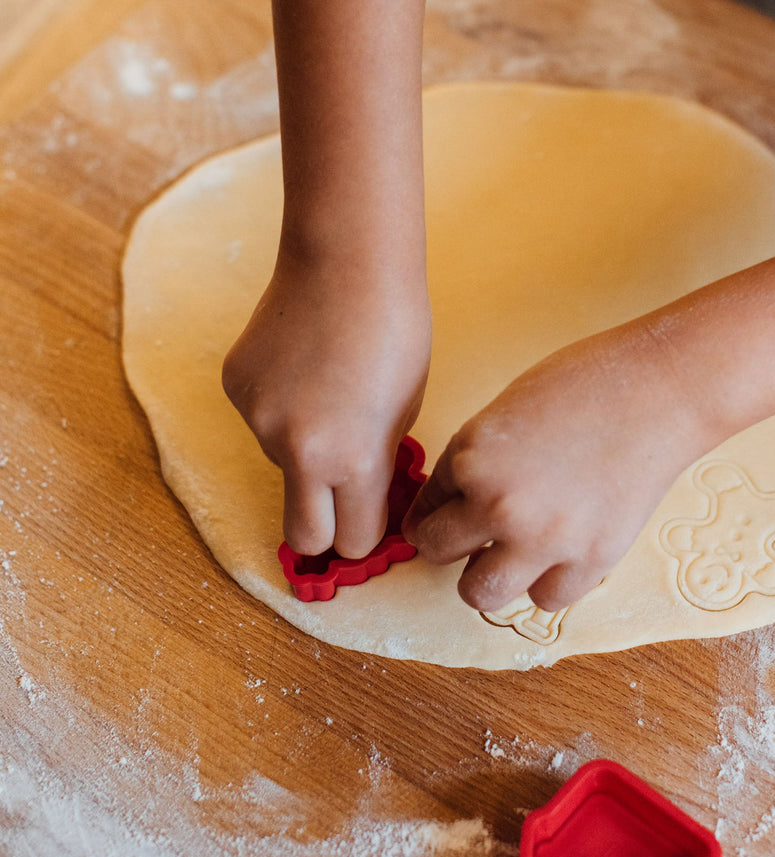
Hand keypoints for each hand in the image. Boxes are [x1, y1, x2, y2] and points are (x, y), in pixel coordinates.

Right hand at [223, 256, 430, 557]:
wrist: (346, 262)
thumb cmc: (395, 332)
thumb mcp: (404, 414)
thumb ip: (376, 466)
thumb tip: (360, 501)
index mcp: (353, 460)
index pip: (353, 541)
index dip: (365, 535)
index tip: (370, 522)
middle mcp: (298, 451)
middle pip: (305, 536)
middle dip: (325, 531)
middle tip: (342, 503)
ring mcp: (258, 421)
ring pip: (284, 469)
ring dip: (305, 453)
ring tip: (330, 398)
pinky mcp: (234, 391)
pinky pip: (262, 424)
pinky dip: (282, 413)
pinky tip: (302, 372)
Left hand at [404, 323, 713, 611]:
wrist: (660, 391)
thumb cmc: (585, 385)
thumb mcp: (506, 411)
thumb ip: (475, 461)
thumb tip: (453, 505)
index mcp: (470, 457)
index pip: (424, 506)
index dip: (435, 511)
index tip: (450, 514)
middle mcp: (497, 503)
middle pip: (437, 552)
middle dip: (451, 544)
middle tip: (474, 537)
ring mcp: (542, 538)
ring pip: (480, 593)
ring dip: (487, 577)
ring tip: (508, 557)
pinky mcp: (588, 560)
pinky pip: (545, 599)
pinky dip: (547, 582)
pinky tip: (558, 556)